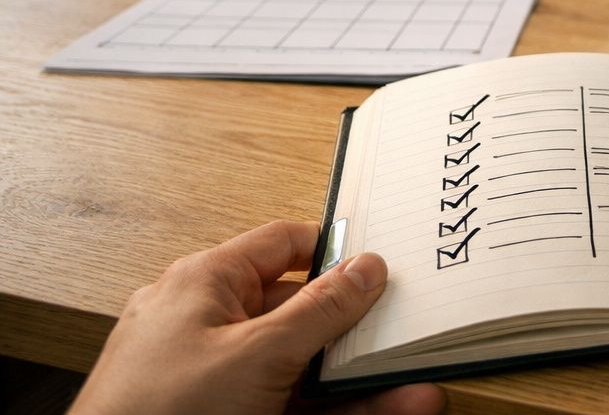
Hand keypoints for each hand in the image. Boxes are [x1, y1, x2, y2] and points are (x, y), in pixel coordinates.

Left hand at [70, 220, 443, 414]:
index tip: (384, 267)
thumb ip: (320, 309)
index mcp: (205, 282)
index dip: (337, 251)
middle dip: (357, 329)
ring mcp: (213, 378)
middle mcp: (206, 324)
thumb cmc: (161, 413)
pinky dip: (332, 410)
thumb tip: (365, 268)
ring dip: (356, 382)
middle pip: (300, 312)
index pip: (284, 244)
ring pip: (301, 370)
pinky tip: (385, 410)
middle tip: (405, 337)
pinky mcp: (221, 414)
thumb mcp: (258, 353)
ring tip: (414, 395)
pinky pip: (289, 406)